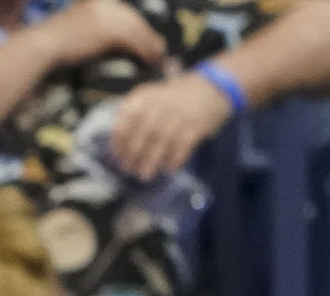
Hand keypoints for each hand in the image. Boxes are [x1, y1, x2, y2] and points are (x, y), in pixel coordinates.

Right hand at [44, 0, 165, 69]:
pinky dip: (146, 51)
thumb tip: (110, 43)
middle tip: (159, 49)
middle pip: (135, 20)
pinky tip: (152, 60)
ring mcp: (109, 15)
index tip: (147, 38)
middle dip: (149, 36)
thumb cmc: (52, 44)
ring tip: (159, 58)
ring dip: (151, 45)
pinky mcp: (111, 30)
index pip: (126, 13)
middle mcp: (107, 5)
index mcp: (98, 3)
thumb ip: (94, 30)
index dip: (138, 26)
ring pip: (139, 29)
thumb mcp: (75, 30)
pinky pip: (136, 40)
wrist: (44, 46)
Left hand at [111, 73, 233, 181]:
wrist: (213, 87)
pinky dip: (174, 159)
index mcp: (146, 96)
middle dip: (134, 154)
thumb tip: (117, 147)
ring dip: (151, 160)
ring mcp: (180, 114)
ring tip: (144, 175)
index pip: (126, 118)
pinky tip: (168, 168)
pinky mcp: (196, 125)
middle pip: (143, 131)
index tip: (116, 156)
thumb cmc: (175, 99)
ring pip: (161, 140)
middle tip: (129, 169)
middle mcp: (161, 103)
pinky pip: (182, 145)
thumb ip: (135, 118)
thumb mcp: (152, 98)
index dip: (120, 140)